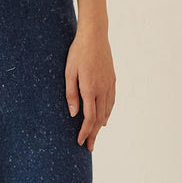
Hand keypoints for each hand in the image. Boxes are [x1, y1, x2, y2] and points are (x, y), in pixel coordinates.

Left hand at [65, 23, 114, 150]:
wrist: (94, 35)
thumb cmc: (77, 52)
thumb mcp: (69, 73)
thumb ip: (71, 95)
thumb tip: (74, 115)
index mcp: (90, 89)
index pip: (89, 118)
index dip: (85, 132)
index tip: (80, 142)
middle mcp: (102, 89)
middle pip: (99, 118)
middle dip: (93, 134)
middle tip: (89, 147)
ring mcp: (109, 84)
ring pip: (107, 111)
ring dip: (101, 126)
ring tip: (95, 136)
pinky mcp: (112, 79)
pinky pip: (111, 101)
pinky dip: (108, 113)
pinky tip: (104, 118)